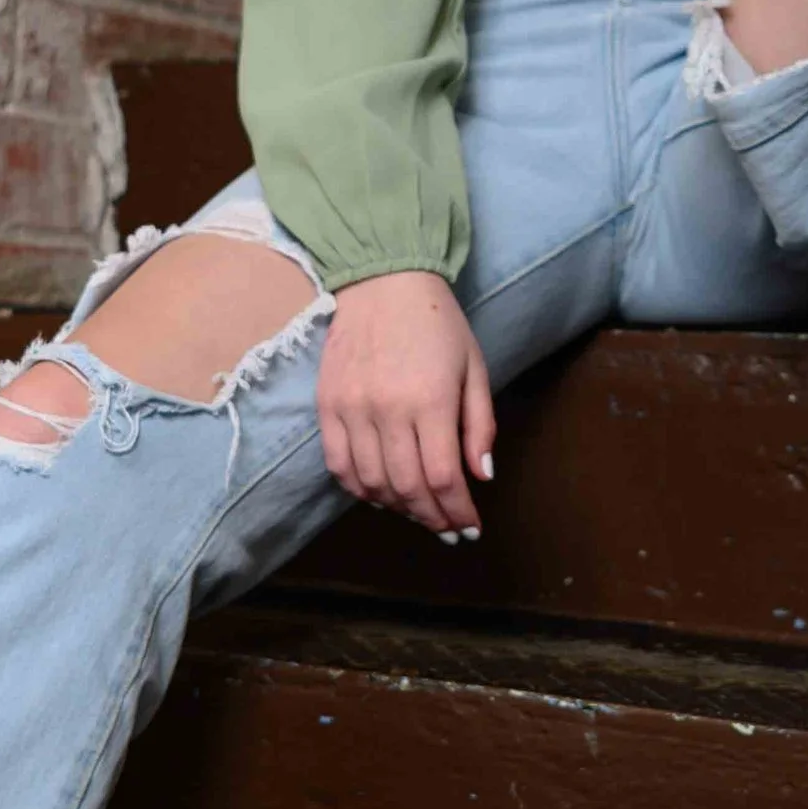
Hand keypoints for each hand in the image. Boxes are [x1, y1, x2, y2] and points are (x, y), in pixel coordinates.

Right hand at [317, 269, 495, 538]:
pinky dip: (359, 488)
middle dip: (431, 517)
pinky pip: (338, 465)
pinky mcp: (327, 405)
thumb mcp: (474, 368)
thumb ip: (479, 425)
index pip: (443, 477)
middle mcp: (388, 410)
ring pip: (371, 483)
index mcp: (431, 400)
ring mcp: (352, 409)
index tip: (469, 528)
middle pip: (408, 488)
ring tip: (416, 510)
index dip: (457, 512)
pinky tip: (379, 492)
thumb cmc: (437, 323)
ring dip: (396, 507)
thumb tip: (480, 477)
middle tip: (446, 528)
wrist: (382, 280)